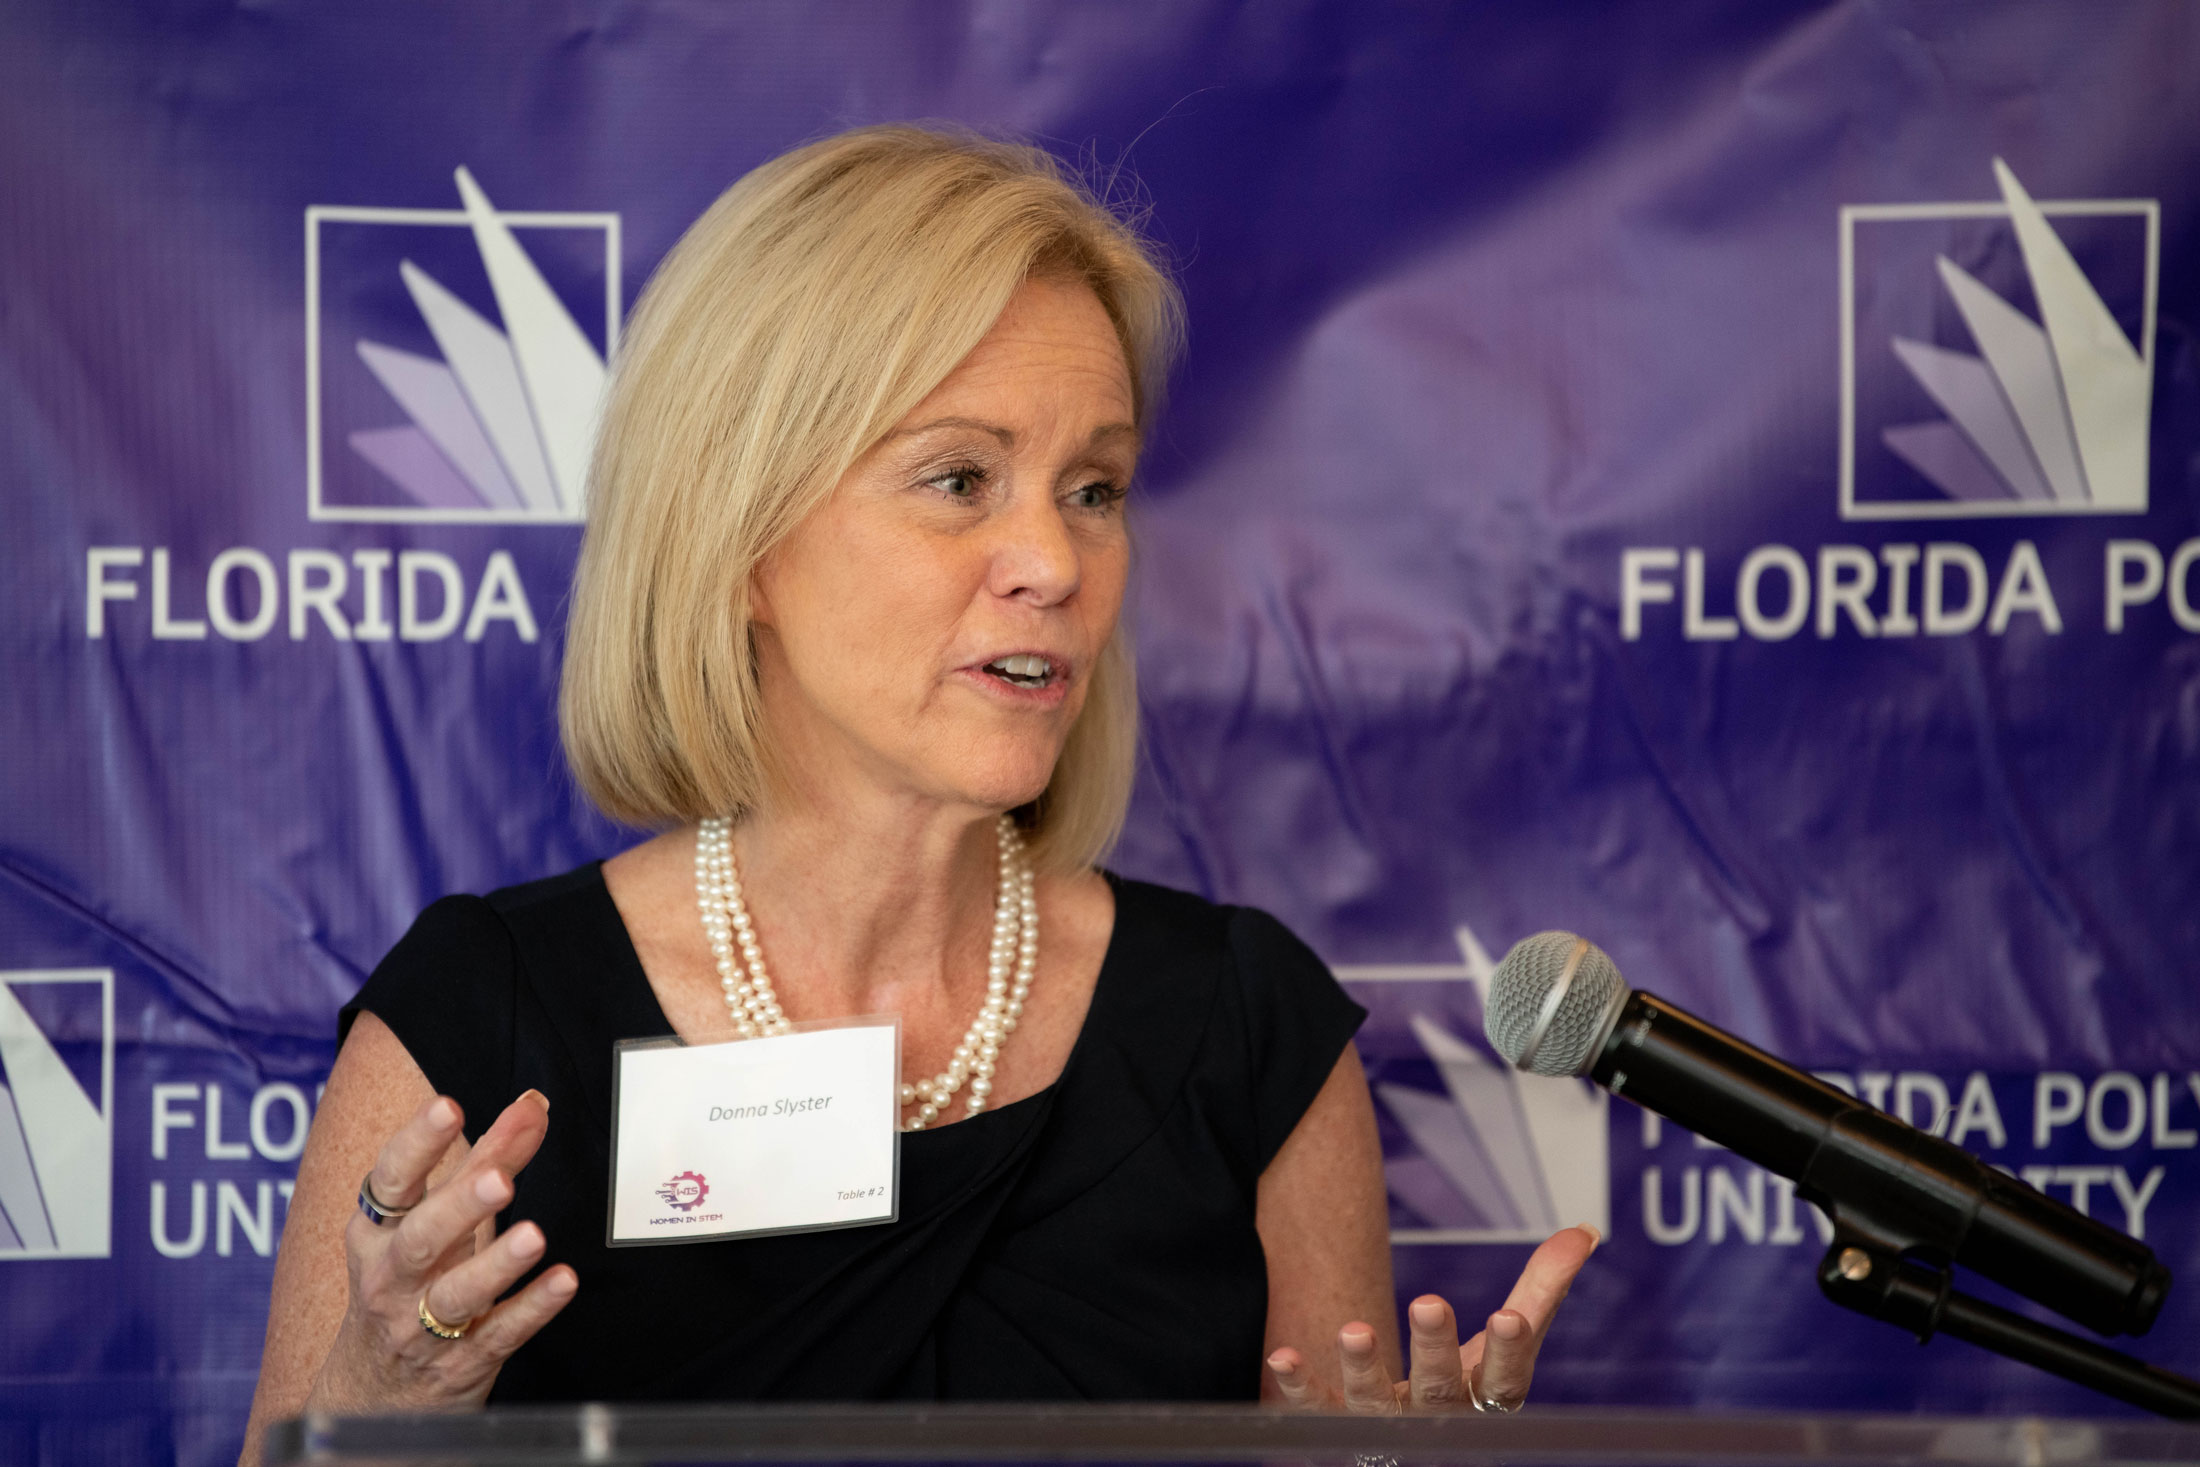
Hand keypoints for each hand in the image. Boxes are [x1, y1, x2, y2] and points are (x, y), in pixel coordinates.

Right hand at [305, 1090, 576, 1413]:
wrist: (373, 1396)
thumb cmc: (410, 1284)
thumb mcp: (434, 1222)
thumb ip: (487, 1161)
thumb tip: (532, 1107)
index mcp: (377, 1234)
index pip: (391, 1181)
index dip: (418, 1143)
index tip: (448, 1107)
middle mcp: (392, 1279)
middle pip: (420, 1240)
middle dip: (458, 1206)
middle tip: (499, 1180)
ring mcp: (422, 1327)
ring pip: (456, 1295)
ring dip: (495, 1264)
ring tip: (534, 1235)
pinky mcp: (461, 1363)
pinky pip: (498, 1334)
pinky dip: (531, 1308)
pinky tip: (562, 1282)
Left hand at [1265, 1223, 1596, 1412]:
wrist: (1416, 1447)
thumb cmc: (1468, 1383)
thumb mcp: (1509, 1340)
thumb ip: (1541, 1289)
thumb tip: (1585, 1231)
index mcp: (1485, 1399)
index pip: (1504, 1378)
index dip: (1509, 1350)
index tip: (1510, 1316)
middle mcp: (1438, 1419)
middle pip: (1439, 1388)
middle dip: (1434, 1349)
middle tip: (1428, 1302)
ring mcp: (1386, 1429)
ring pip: (1374, 1404)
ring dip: (1364, 1368)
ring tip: (1353, 1330)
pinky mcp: (1338, 1428)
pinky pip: (1315, 1410)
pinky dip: (1299, 1387)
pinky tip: (1281, 1357)